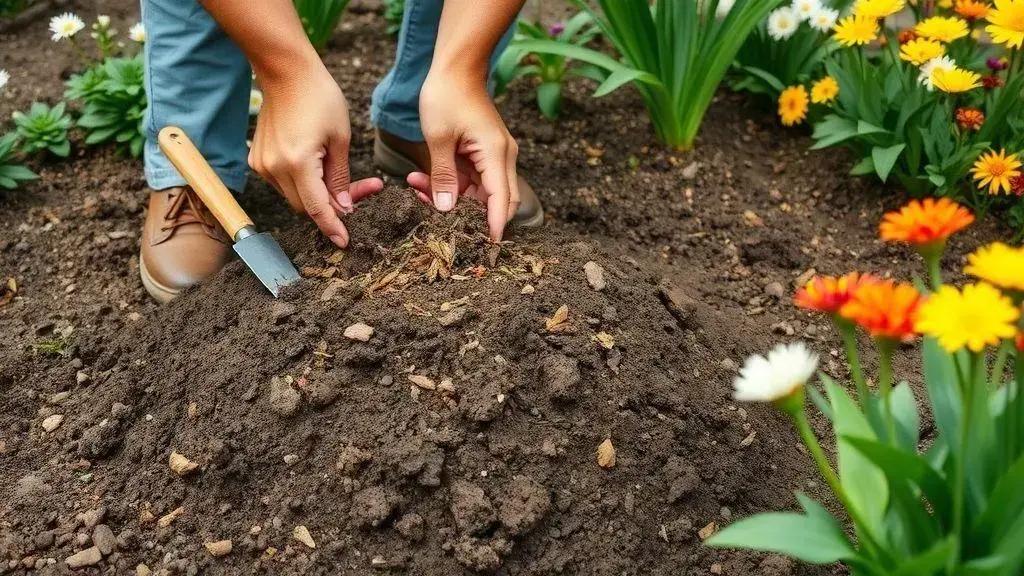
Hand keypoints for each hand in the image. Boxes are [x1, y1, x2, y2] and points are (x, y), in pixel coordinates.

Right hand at [249, 60, 382, 247]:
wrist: (286, 72)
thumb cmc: (319, 98)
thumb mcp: (340, 138)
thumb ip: (340, 178)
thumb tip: (343, 208)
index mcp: (298, 163)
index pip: (317, 209)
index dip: (332, 227)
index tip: (344, 242)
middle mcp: (275, 168)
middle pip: (305, 207)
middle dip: (333, 207)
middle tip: (364, 191)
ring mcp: (262, 165)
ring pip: (294, 197)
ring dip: (317, 194)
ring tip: (341, 172)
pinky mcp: (257, 160)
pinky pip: (283, 183)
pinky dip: (301, 183)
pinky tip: (316, 163)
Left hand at [410, 70, 519, 241]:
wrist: (456, 67)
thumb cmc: (446, 95)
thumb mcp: (438, 138)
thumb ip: (442, 176)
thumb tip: (444, 209)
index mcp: (496, 154)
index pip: (501, 200)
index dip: (494, 226)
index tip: (486, 248)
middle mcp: (502, 157)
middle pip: (497, 202)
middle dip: (470, 216)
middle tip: (439, 224)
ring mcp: (494, 156)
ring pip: (480, 193)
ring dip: (452, 199)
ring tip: (418, 191)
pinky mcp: (483, 154)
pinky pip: (471, 180)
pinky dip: (450, 185)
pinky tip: (423, 182)